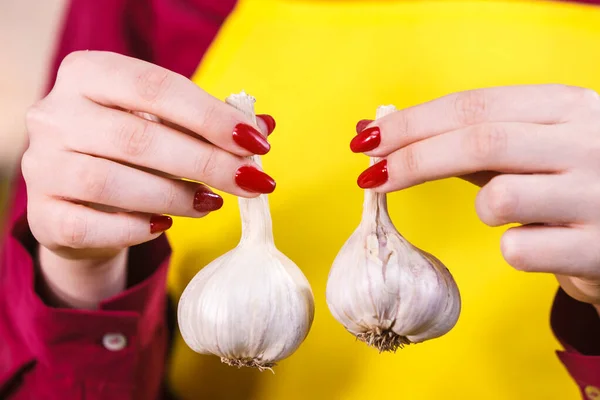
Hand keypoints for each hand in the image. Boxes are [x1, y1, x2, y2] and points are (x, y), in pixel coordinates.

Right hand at [23, 51, 275, 306]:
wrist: (82, 198)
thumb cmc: (132, 151)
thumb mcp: (167, 125)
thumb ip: (210, 122)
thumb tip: (265, 123)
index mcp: (88, 73)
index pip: (156, 88)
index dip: (211, 117)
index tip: (257, 142)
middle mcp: (54, 114)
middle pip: (139, 138)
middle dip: (207, 163)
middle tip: (252, 181)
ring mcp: (41, 166)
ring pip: (113, 184)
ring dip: (175, 197)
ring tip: (211, 204)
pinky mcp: (42, 216)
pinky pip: (90, 227)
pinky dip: (136, 229)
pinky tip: (165, 225)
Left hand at [352, 84, 599, 306]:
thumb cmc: (570, 186)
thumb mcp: (534, 149)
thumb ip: (469, 142)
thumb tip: (384, 136)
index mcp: (567, 106)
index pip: (474, 105)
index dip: (413, 123)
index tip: (368, 140)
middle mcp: (588, 140)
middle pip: (479, 141)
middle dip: (414, 159)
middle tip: (371, 176)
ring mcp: (598, 194)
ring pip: (498, 198)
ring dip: (484, 208)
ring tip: (510, 213)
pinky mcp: (598, 248)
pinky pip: (519, 250)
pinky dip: (513, 249)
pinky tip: (540, 243)